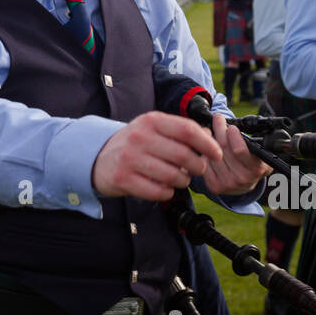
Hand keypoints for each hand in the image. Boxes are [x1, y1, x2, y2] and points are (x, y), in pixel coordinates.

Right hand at [92, 111, 222, 200]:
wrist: (98, 157)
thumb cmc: (134, 143)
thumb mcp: (153, 128)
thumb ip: (180, 131)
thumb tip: (210, 137)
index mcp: (151, 121)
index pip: (187, 130)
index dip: (207, 143)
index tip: (217, 154)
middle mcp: (140, 137)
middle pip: (183, 155)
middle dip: (198, 166)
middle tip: (198, 170)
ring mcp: (130, 158)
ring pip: (173, 175)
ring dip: (183, 181)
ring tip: (181, 179)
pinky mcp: (124, 179)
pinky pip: (158, 192)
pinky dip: (167, 193)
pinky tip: (165, 188)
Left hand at [203, 113, 270, 195]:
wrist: (246, 184)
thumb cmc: (251, 161)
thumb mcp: (258, 152)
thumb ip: (251, 140)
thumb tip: (232, 124)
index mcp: (256, 168)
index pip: (239, 149)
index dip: (233, 135)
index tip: (231, 126)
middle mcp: (242, 178)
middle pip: (223, 148)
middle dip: (219, 129)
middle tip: (218, 119)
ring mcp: (227, 184)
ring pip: (212, 154)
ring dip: (210, 139)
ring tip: (212, 132)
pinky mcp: (214, 186)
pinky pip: (204, 163)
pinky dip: (204, 153)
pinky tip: (207, 148)